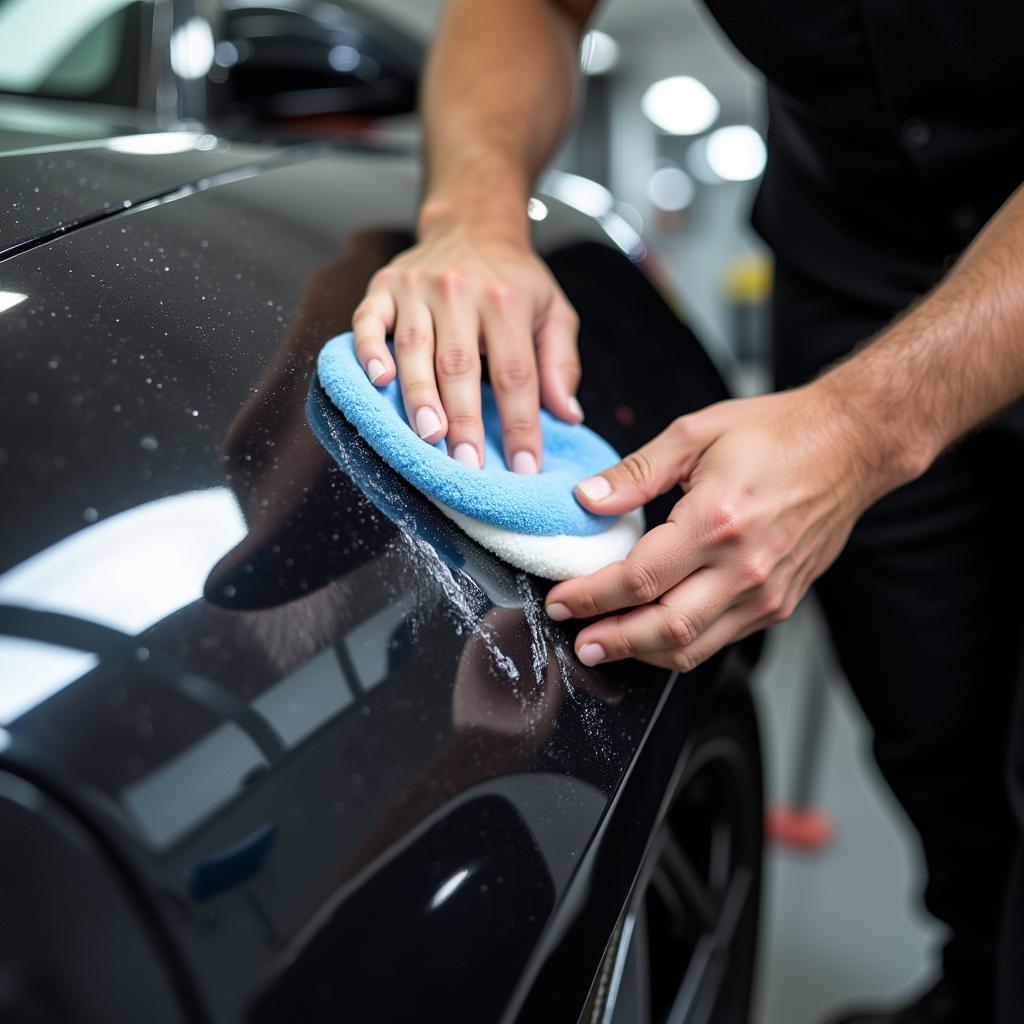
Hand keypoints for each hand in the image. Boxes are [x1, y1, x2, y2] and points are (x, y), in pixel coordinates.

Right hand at [350, 220, 581, 472]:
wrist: (472, 224)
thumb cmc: (514, 280)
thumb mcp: (554, 310)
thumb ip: (561, 363)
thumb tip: (568, 415)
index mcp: (507, 300)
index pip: (516, 373)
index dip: (520, 423)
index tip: (524, 467)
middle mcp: (461, 290)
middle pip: (460, 365)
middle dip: (464, 420)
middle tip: (467, 465)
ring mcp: (417, 288)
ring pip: (415, 349)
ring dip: (419, 397)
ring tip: (428, 439)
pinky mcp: (383, 287)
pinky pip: (369, 320)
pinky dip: (369, 350)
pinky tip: (377, 381)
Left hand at [544, 382, 899, 671]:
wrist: (850, 444)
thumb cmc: (776, 432)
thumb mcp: (694, 433)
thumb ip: (635, 473)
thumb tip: (586, 500)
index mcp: (717, 520)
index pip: (638, 578)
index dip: (591, 596)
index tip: (561, 600)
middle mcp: (745, 566)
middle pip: (665, 629)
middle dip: (612, 642)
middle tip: (578, 642)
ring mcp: (766, 592)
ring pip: (693, 647)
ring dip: (642, 653)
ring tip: (606, 647)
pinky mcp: (779, 604)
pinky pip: (720, 639)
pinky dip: (680, 644)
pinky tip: (652, 633)